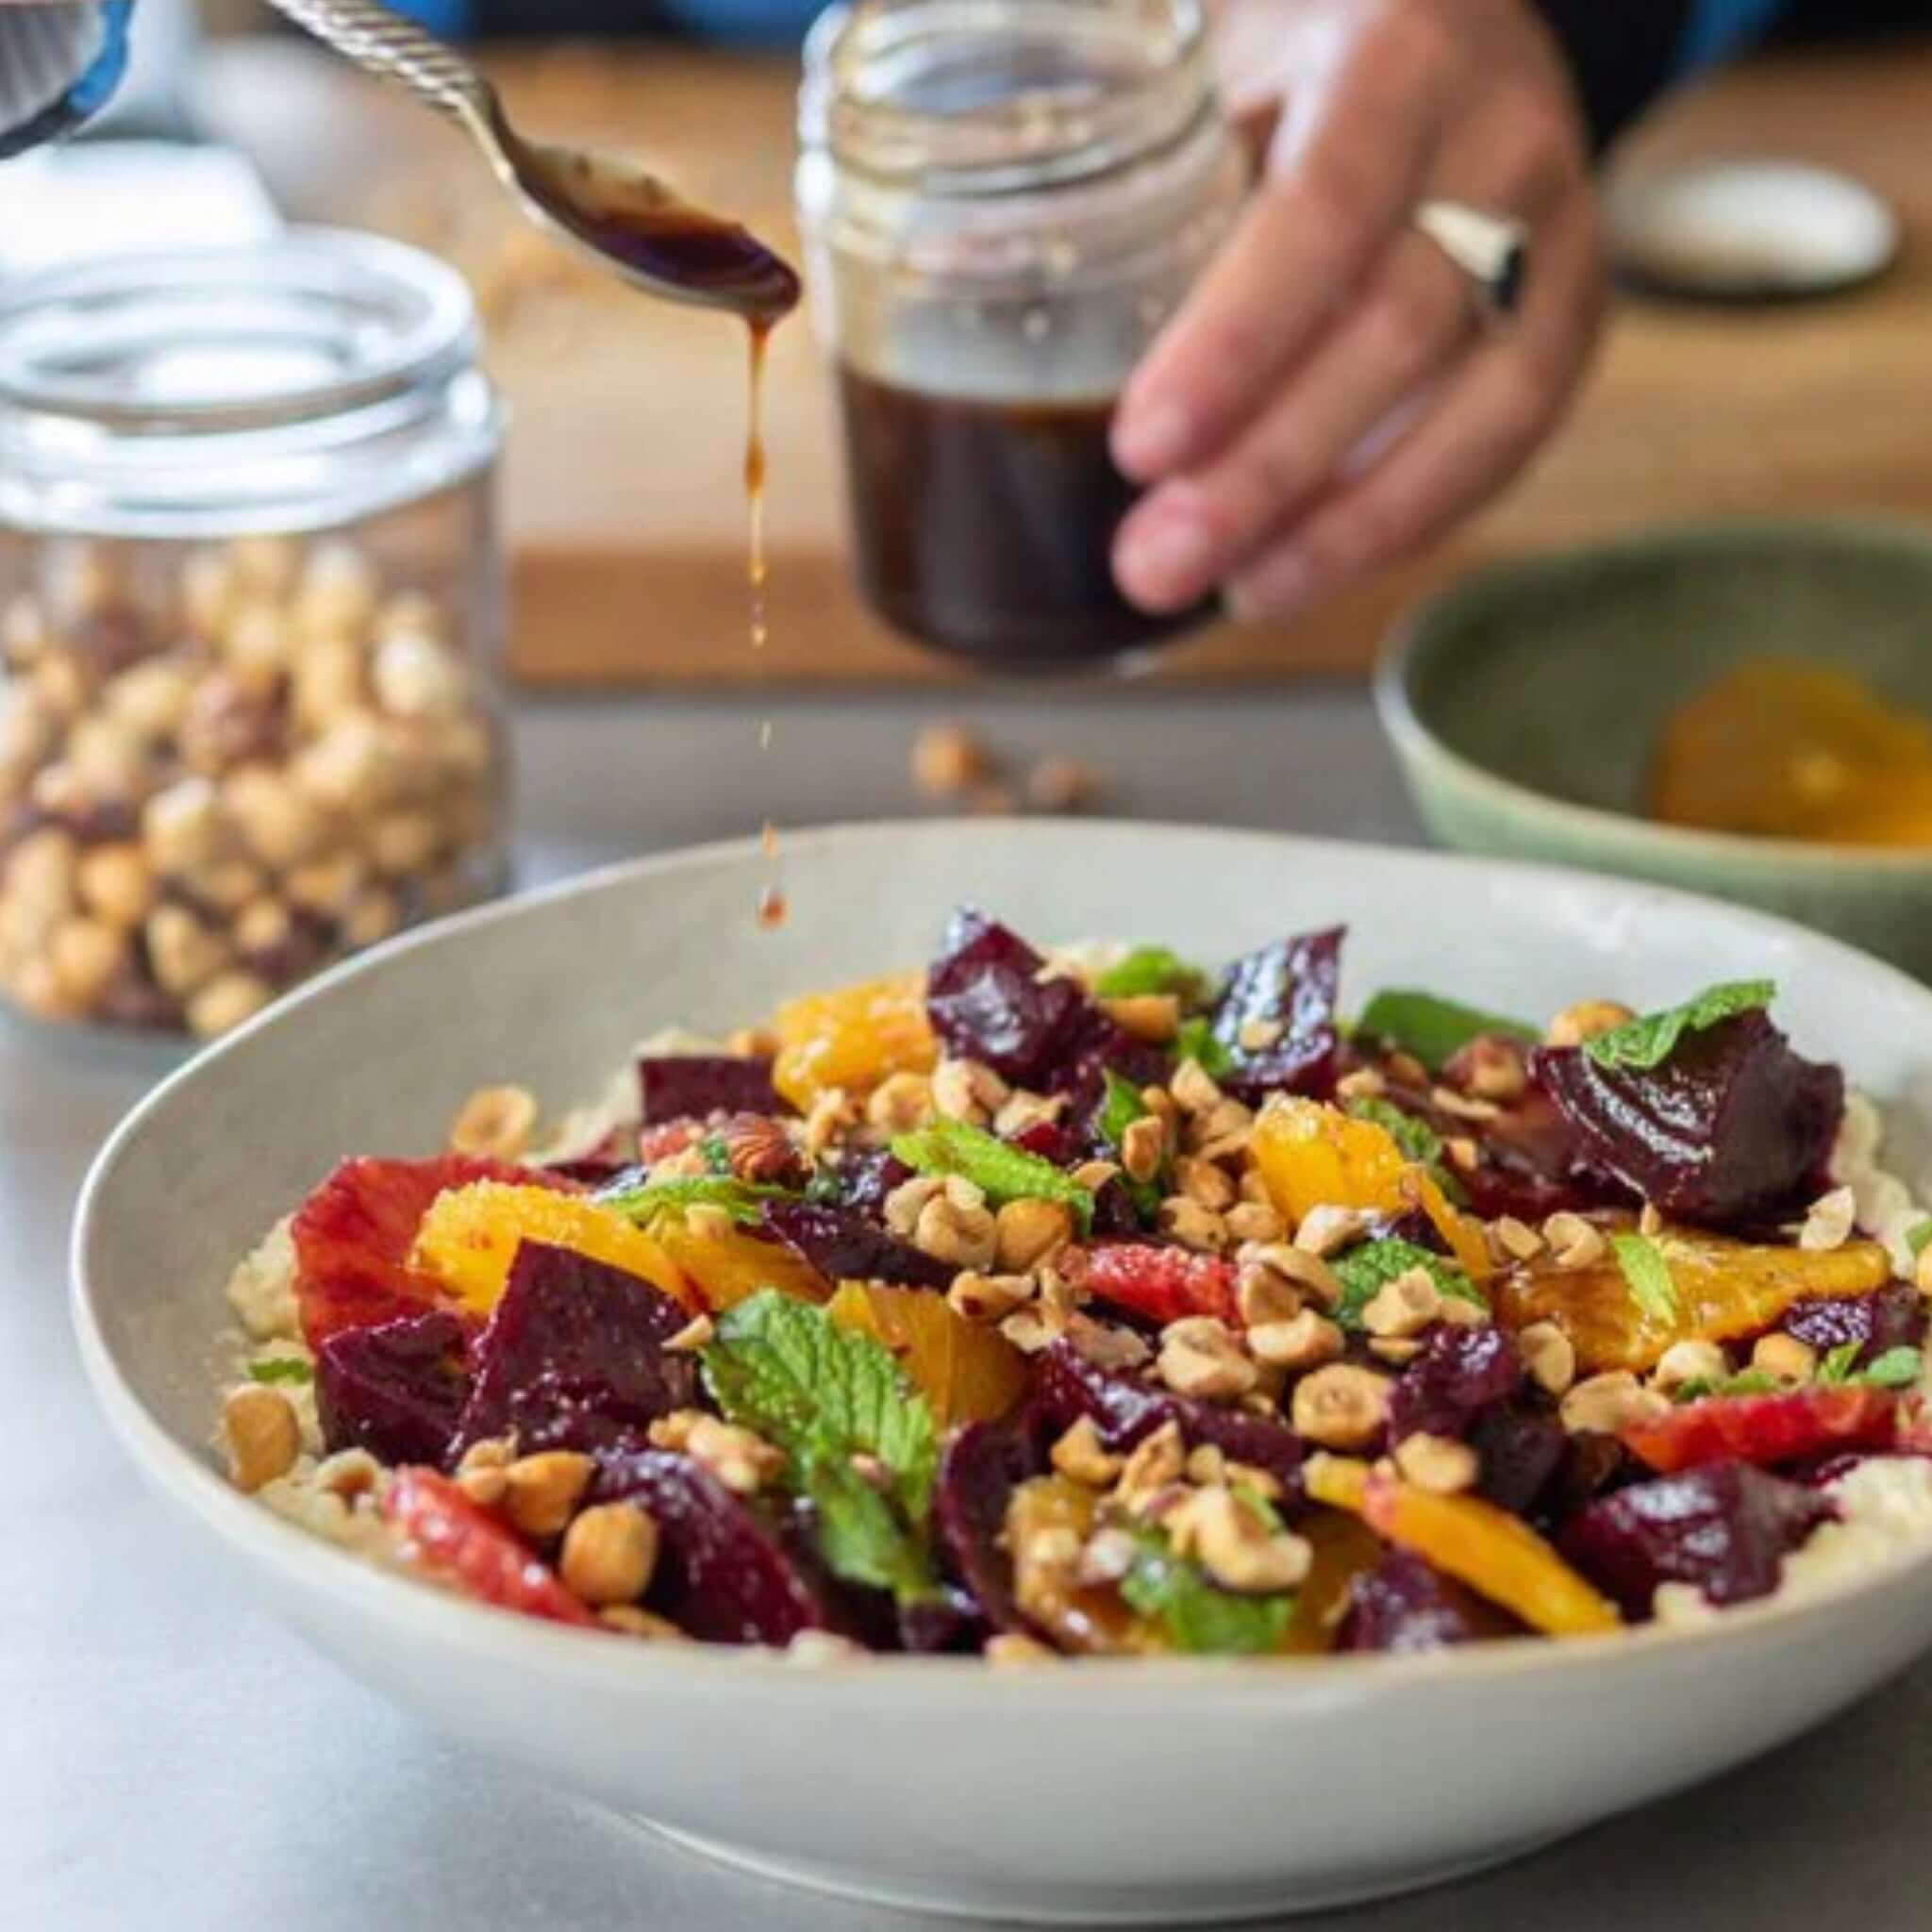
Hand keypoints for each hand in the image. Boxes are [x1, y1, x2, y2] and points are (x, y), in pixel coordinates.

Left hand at [1110, 0, 1605, 621]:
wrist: (1438, 29)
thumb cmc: (1283, 63)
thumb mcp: (1210, 71)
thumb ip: (1138, 171)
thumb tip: (965, 277)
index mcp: (1395, 50)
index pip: (1327, 208)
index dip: (1237, 343)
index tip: (1142, 447)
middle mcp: (1500, 136)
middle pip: (1400, 326)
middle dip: (1267, 469)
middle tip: (1152, 563)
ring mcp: (1558, 233)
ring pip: (1476, 406)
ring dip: (1339, 526)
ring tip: (1226, 596)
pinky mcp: (1571, 320)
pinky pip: (1505, 444)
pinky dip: (1399, 524)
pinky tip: (1298, 573)